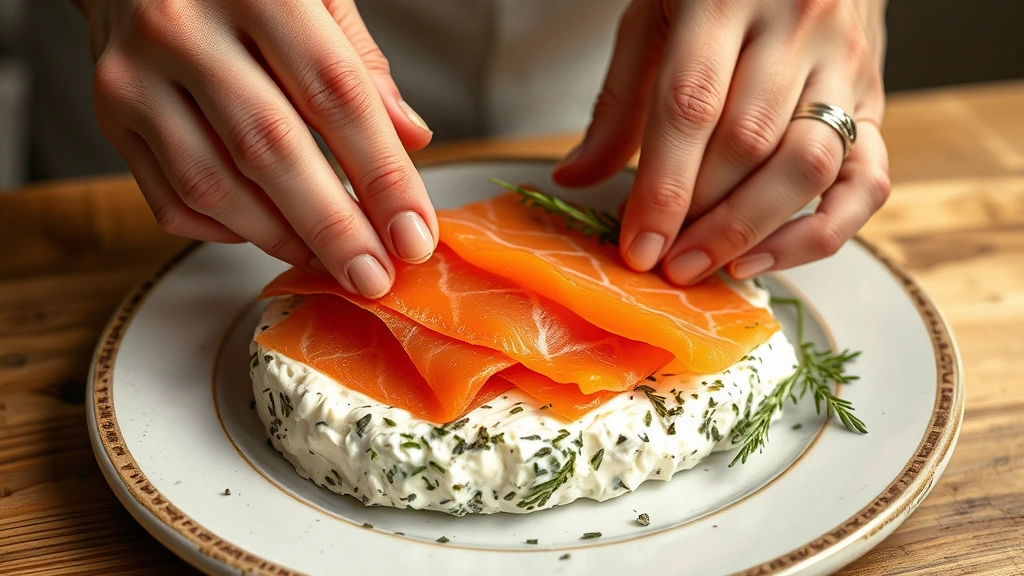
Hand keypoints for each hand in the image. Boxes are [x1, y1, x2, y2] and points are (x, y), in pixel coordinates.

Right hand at [80, 0, 436, 297]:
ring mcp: (137, 74)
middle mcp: (185, 27)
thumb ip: (359, 64)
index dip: (382, 174)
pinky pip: (171, 199)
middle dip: (334, 228)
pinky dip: (227, 231)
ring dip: (282, 238)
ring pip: (214, 185)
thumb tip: (410, 140)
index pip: (336, 94)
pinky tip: (269, 233)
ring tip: (332, 263)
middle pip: (272, 148)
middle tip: (375, 276)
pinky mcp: (110, 114)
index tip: (413, 233)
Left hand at [554, 0, 889, 283]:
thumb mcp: (654, 16)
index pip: (691, 104)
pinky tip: (763, 257)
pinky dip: (817, 234)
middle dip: (700, 216)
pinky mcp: (875, 99)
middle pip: (747, 141)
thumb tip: (575, 177)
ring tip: (702, 264)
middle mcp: (795, 26)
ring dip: (749, 230)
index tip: (639, 244)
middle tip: (664, 259)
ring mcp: (843, 63)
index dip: (663, 186)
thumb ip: (619, 100)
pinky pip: (865, 182)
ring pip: (806, 164)